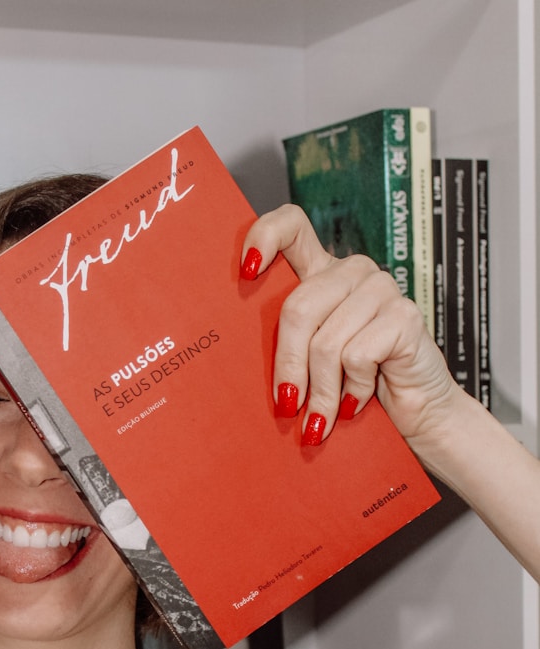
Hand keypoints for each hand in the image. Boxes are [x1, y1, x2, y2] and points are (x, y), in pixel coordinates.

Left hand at [241, 204, 463, 457]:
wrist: (417, 411)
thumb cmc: (353, 388)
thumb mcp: (310, 363)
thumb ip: (285, 348)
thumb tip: (233, 367)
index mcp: (322, 274)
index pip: (291, 226)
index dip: (264, 237)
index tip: (246, 273)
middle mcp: (351, 272)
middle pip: (298, 308)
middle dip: (289, 368)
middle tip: (287, 408)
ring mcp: (381, 289)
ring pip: (326, 342)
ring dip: (321, 393)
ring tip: (320, 420)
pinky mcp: (404, 315)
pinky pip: (356, 356)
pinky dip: (353, 389)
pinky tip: (356, 401)